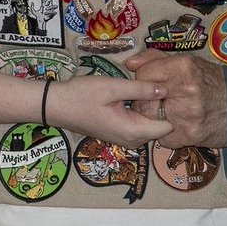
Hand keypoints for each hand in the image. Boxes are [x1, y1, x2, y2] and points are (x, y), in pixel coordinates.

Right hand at [46, 75, 171, 146]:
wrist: (56, 106)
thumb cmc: (82, 95)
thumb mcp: (111, 87)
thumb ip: (140, 89)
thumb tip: (166, 90)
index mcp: (132, 131)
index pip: (168, 127)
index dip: (170, 108)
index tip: (169, 89)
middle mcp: (132, 141)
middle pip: (161, 127)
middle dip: (162, 108)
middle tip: (157, 84)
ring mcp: (125, 140)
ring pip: (150, 125)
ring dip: (150, 109)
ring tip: (146, 87)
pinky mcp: (119, 135)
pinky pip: (139, 125)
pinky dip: (140, 112)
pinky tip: (134, 95)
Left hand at [126, 52, 226, 147]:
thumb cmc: (209, 81)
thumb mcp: (186, 62)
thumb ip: (154, 59)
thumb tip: (129, 64)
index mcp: (183, 68)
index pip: (143, 74)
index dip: (143, 79)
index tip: (150, 82)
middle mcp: (185, 90)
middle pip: (143, 99)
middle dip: (144, 101)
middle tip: (155, 101)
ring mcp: (188, 114)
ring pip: (149, 119)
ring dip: (152, 118)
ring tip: (165, 112)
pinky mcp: (189, 135)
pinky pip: (161, 137)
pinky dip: (164, 133)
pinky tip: (175, 125)